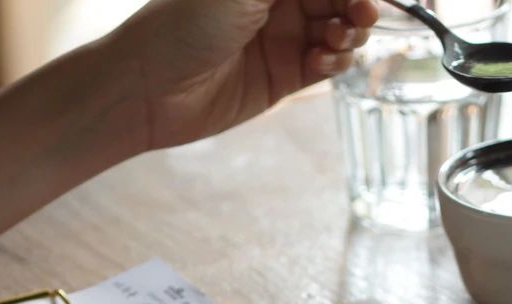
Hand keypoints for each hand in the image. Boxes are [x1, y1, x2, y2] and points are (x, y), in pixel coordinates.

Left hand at [119, 0, 379, 149]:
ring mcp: (281, 38)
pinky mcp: (282, 78)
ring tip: (337, 38)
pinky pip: (325, 65)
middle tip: (363, 13)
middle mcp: (276, 1)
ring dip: (349, 32)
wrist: (149, 87)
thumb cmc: (183, 22)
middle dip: (357, 3)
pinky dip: (335, 61)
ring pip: (338, 29)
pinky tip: (324, 60)